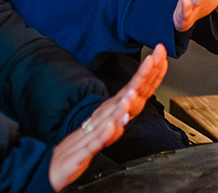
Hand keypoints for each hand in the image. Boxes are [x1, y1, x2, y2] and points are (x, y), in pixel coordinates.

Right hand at [48, 44, 167, 189]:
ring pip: (112, 116)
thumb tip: (136, 102)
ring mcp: (95, 132)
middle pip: (129, 94)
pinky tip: (113, 126)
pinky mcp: (85, 151)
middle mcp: (106, 116)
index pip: (137, 88)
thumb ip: (123, 113)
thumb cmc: (84, 143)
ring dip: (124, 103)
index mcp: (114, 110)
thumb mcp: (108, 126)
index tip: (160, 52)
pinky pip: (97, 142)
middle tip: (152, 58)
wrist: (57, 165)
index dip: (150, 71)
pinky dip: (106, 134)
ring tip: (133, 91)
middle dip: (143, 75)